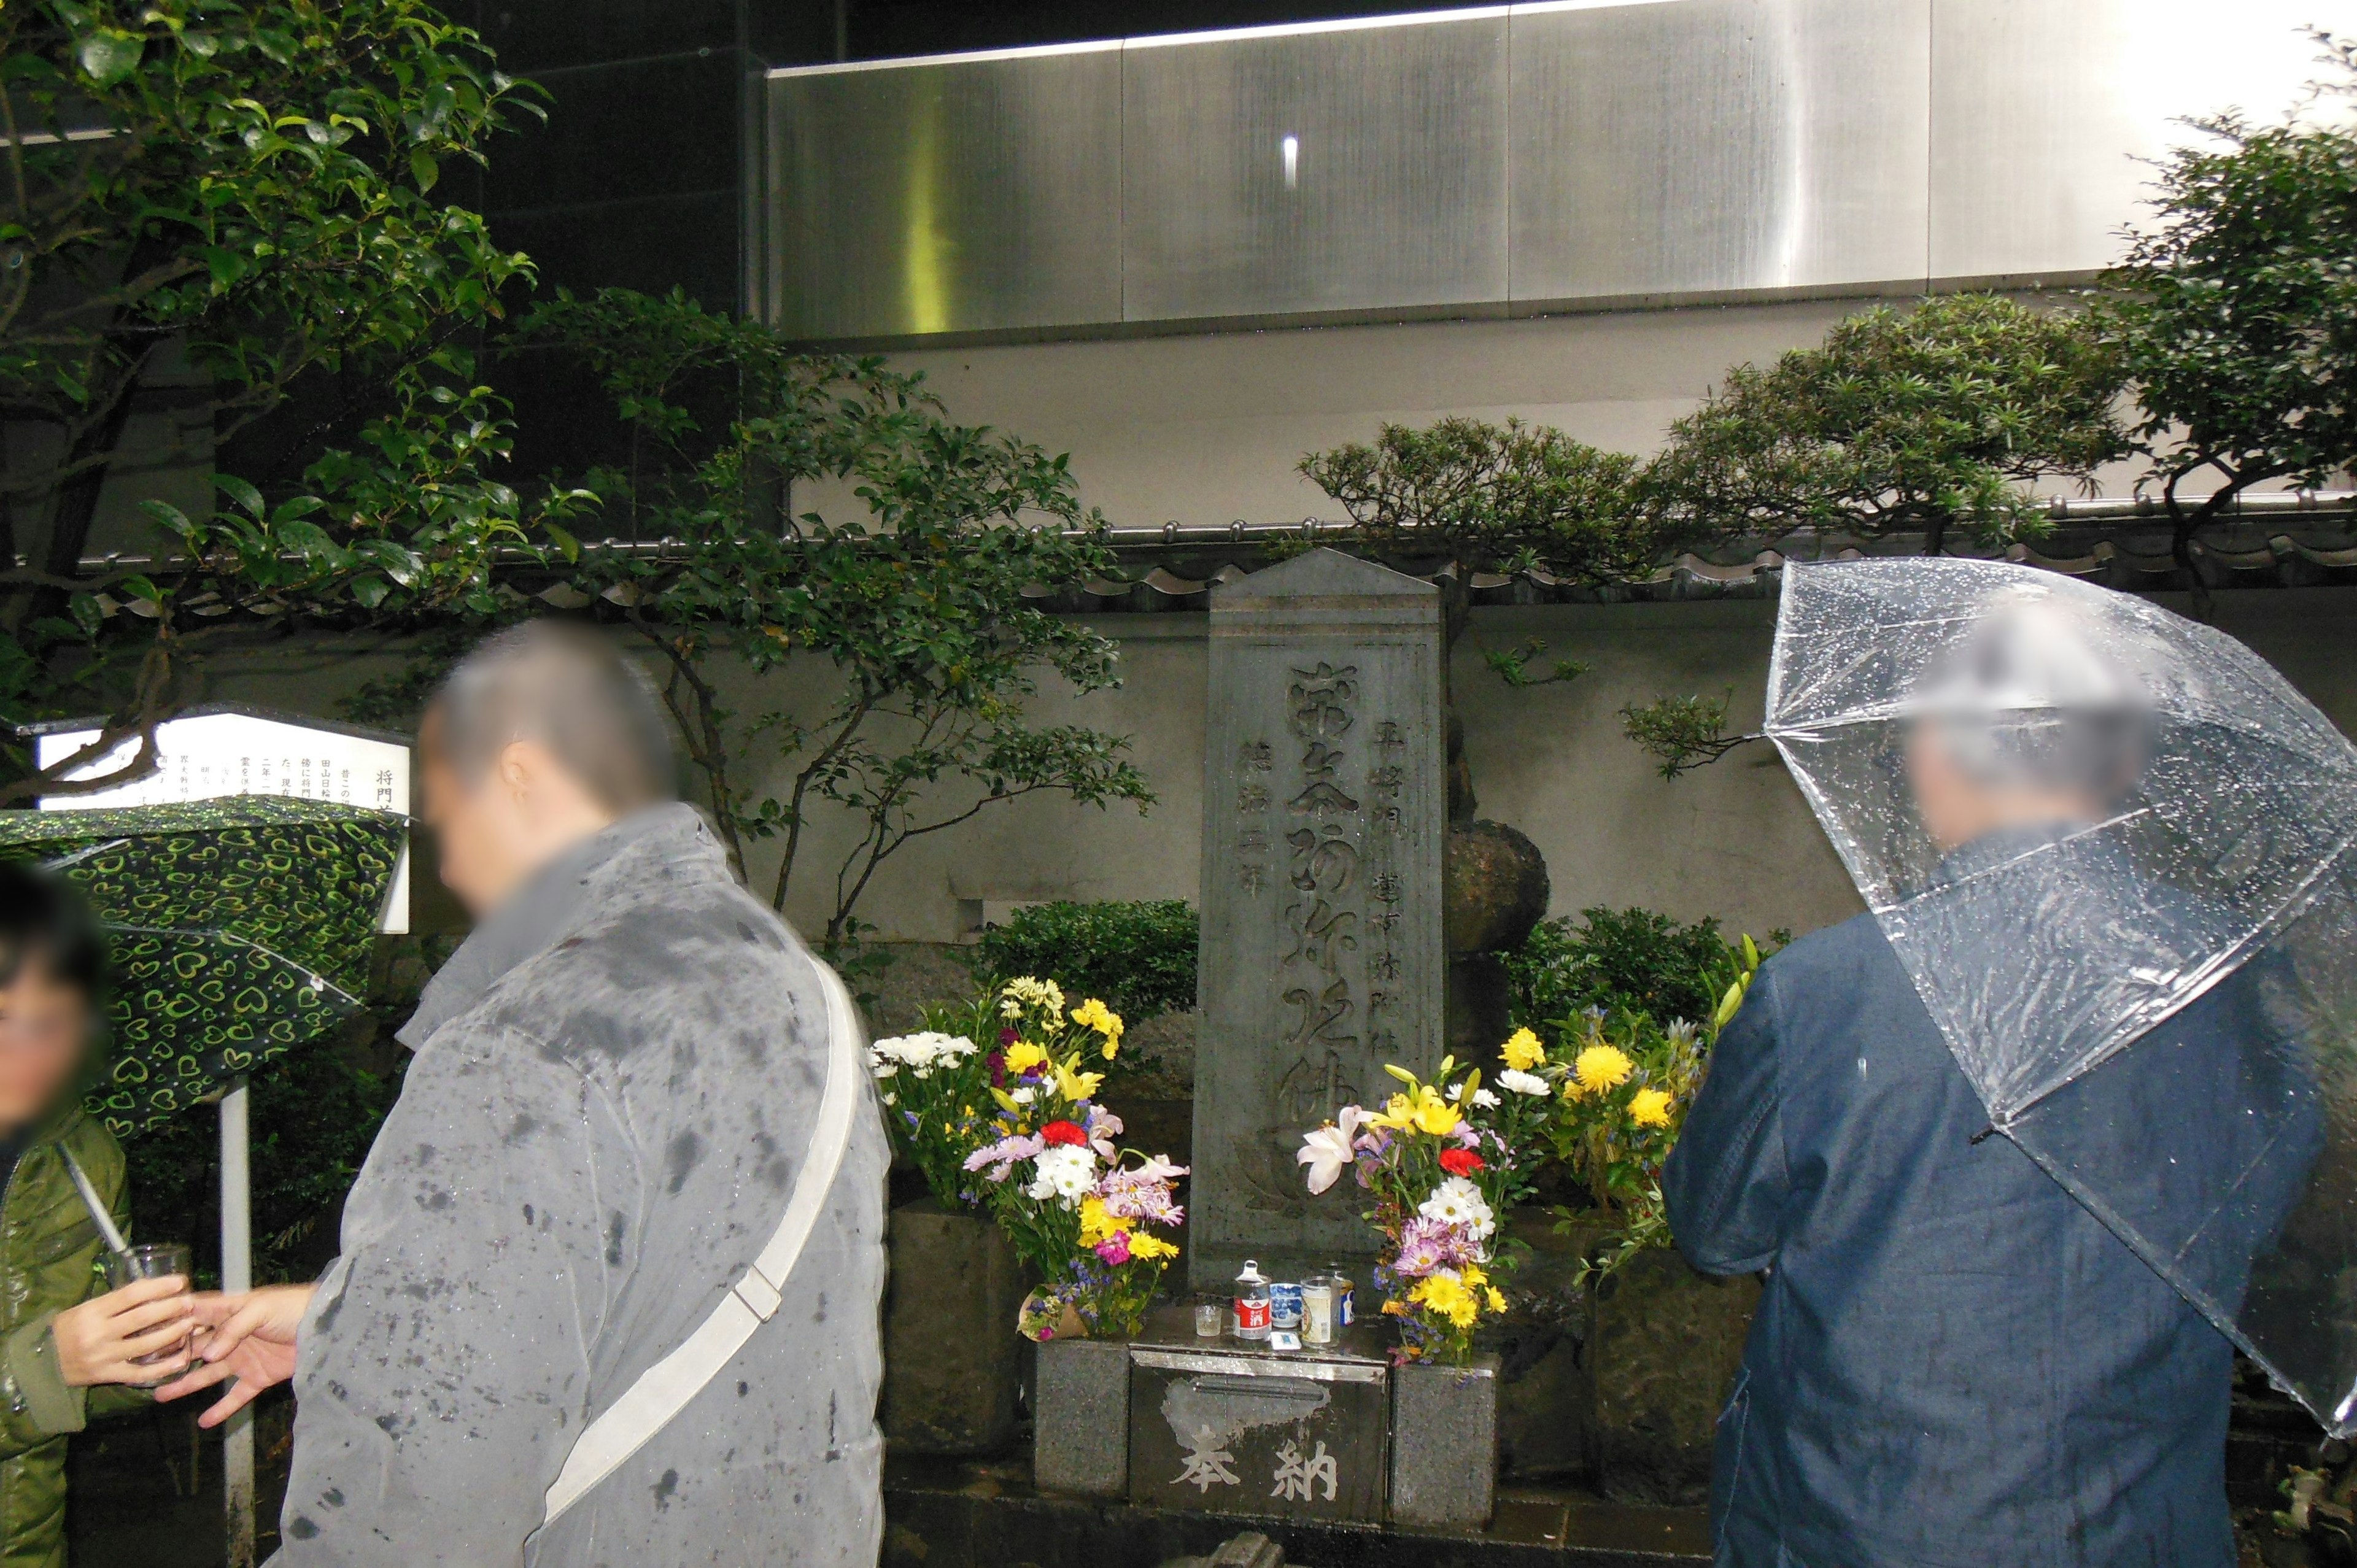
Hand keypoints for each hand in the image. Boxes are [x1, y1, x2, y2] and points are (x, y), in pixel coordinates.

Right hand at [53, 1276, 194, 1386]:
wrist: (42, 1363)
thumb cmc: (68, 1329)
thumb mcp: (85, 1309)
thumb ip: (114, 1302)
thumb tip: (153, 1288)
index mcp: (92, 1311)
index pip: (131, 1295)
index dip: (159, 1286)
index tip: (180, 1282)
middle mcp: (98, 1333)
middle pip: (142, 1318)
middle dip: (170, 1309)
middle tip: (189, 1302)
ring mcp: (104, 1356)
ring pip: (145, 1345)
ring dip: (172, 1334)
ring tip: (189, 1325)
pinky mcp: (107, 1376)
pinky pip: (139, 1373)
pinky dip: (162, 1368)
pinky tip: (180, 1360)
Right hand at [154, 1282, 313, 1427]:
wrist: (328, 1327)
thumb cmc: (294, 1307)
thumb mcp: (261, 1308)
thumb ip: (232, 1327)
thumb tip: (207, 1354)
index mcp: (229, 1312)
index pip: (194, 1316)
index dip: (171, 1323)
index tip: (143, 1332)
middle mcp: (231, 1336)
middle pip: (194, 1348)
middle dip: (170, 1357)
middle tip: (140, 1370)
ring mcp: (243, 1358)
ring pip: (207, 1374)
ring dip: (185, 1384)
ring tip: (159, 1395)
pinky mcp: (259, 1377)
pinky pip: (236, 1396)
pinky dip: (221, 1409)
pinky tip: (203, 1422)